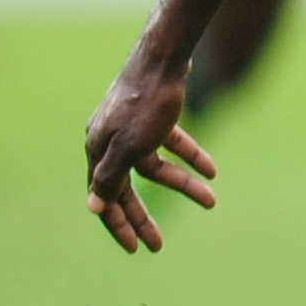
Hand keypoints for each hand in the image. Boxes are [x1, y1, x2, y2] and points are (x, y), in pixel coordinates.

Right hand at [84, 47, 217, 251]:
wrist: (164, 56)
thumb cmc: (145, 102)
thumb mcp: (129, 146)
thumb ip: (110, 177)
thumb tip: (92, 206)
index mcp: (98, 149)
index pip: (105, 197)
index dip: (118, 224)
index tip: (135, 249)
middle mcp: (110, 139)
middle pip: (126, 187)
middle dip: (143, 216)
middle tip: (158, 246)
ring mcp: (131, 127)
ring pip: (155, 166)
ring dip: (183, 184)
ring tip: (212, 201)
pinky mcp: (154, 115)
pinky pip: (170, 143)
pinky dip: (190, 156)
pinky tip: (213, 171)